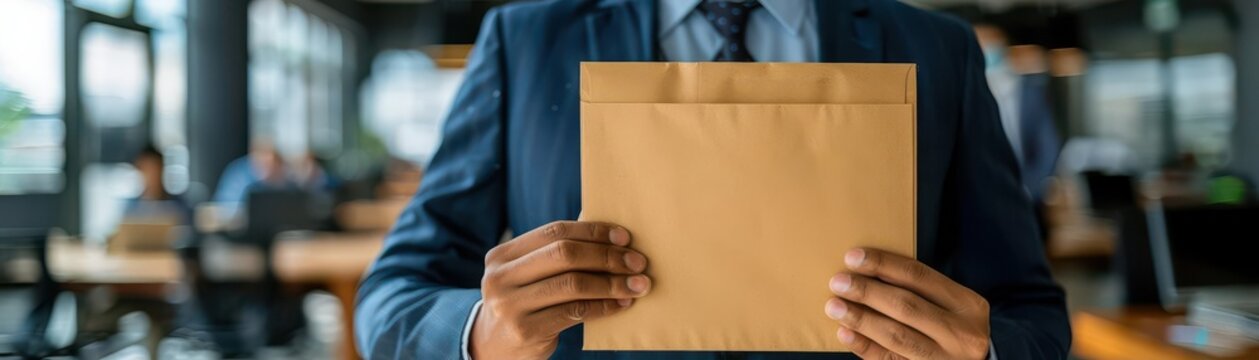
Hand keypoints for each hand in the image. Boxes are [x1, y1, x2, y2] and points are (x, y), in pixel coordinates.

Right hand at [471, 221, 650, 358]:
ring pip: (572, 284)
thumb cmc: (524, 303)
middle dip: (607, 256)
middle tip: (637, 262)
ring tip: (637, 285)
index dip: (592, 231)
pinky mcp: (525, 330)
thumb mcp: (528, 275)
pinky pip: (574, 312)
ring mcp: (509, 305)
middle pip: (564, 254)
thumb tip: (608, 230)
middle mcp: (501, 277)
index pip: (554, 232)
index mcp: (502, 255)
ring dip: (612, 283)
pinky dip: (603, 306)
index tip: (624, 237)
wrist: (492, 348)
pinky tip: (621, 304)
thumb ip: (556, 254)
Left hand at [825, 248, 990, 359]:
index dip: (883, 264)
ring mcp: (944, 358)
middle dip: (868, 292)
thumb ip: (921, 290)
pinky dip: (865, 346)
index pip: (919, 276)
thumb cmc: (956, 328)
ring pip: (896, 336)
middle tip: (838, 282)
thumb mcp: (953, 305)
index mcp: (967, 304)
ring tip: (834, 306)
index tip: (853, 257)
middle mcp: (960, 333)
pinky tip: (845, 333)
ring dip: (861, 319)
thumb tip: (868, 271)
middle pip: (906, 306)